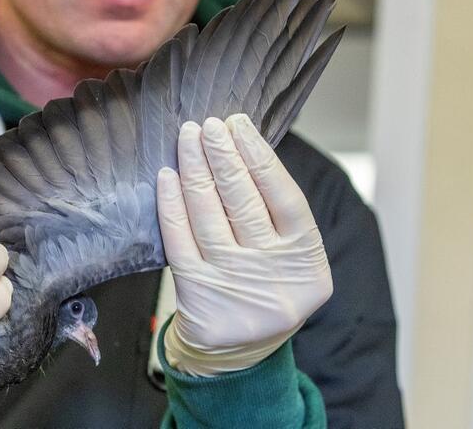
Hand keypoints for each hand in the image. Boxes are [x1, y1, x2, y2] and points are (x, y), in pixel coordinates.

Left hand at [157, 114, 331, 374]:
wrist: (241, 348)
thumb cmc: (267, 284)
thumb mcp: (291, 256)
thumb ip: (277, 212)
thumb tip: (245, 148)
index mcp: (305, 258)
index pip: (283, 196)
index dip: (259, 156)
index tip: (238, 124)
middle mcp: (272, 271)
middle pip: (243, 201)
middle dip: (223, 155)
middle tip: (208, 124)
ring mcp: (233, 283)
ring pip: (208, 214)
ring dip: (195, 169)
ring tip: (188, 137)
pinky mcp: (197, 292)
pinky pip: (179, 239)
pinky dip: (172, 204)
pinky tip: (168, 176)